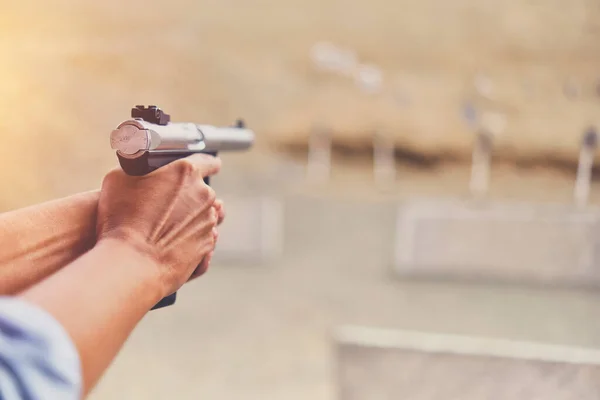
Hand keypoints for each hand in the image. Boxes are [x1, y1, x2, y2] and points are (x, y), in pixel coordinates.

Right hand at [96, 154, 222, 296]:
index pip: (207, 161)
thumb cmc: (121, 218)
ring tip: (167, 226)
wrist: (131, 262)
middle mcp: (204, 195)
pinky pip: (202, 237)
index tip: (209, 165)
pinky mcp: (206, 245)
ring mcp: (208, 221)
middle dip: (189, 195)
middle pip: (203, 191)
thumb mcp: (118, 178)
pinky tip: (171, 242)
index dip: (207, 163)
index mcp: (186, 173)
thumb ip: (139, 168)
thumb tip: (143, 168)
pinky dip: (191, 238)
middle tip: (168, 203)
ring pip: (204, 215)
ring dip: (191, 217)